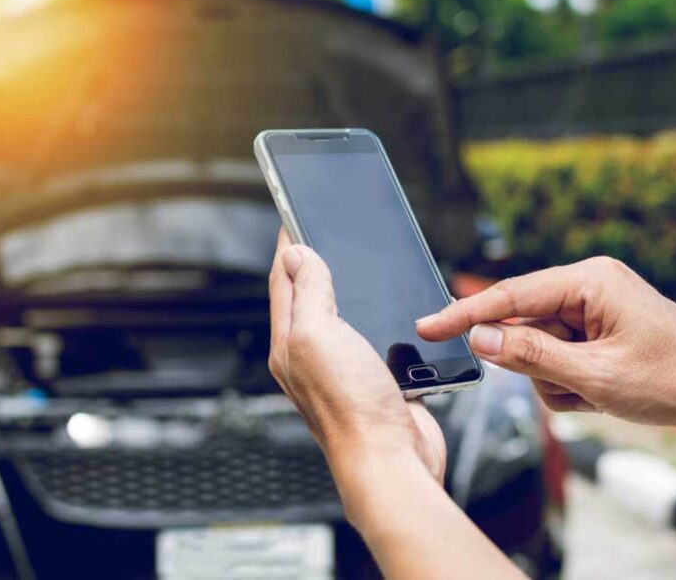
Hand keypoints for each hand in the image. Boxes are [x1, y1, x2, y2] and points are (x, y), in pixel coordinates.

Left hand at [268, 230, 445, 486]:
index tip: (292, 214)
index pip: (283, 282)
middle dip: (316, 264)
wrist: (392, 461)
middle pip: (310, 299)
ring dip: (349, 291)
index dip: (289, 246)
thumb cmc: (351, 407)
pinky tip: (389, 311)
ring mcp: (345, 370)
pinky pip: (373, 340)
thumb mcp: (319, 334)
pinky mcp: (377, 381)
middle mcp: (313, 357)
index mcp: (290, 344)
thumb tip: (296, 253)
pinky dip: (379, 319)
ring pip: (344, 318)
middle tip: (321, 232)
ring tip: (351, 264)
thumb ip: (308, 292)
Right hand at [417, 257, 675, 432]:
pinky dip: (573, 384)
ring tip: (601, 394)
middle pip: (524, 328)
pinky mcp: (599, 329)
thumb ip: (531, 356)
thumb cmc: (675, 379)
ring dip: (560, 382)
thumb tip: (480, 338)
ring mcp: (595, 307)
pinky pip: (560, 358)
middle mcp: (588, 285)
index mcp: (589, 281)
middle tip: (576, 388)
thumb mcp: (596, 376)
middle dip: (539, 367)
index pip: (509, 298)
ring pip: (539, 350)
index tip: (426, 327)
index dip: (464, 316)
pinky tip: (605, 393)